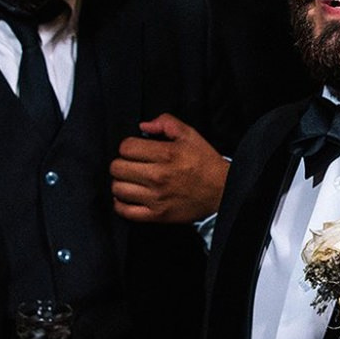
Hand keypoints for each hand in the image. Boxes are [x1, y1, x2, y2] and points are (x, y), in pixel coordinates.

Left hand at [111, 114, 228, 223]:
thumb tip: (143, 126)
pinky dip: (121, 204)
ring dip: (121, 183)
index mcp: (166, 154)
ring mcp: (156, 198)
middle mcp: (158, 176)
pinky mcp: (157, 215)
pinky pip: (125, 211)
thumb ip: (166, 123)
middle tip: (132, 165)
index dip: (128, 146)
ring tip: (131, 180)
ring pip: (117, 189)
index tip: (136, 150)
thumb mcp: (190, 135)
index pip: (126, 147)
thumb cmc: (205, 163)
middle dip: (122, 163)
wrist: (222, 192)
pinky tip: (128, 197)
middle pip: (117, 168)